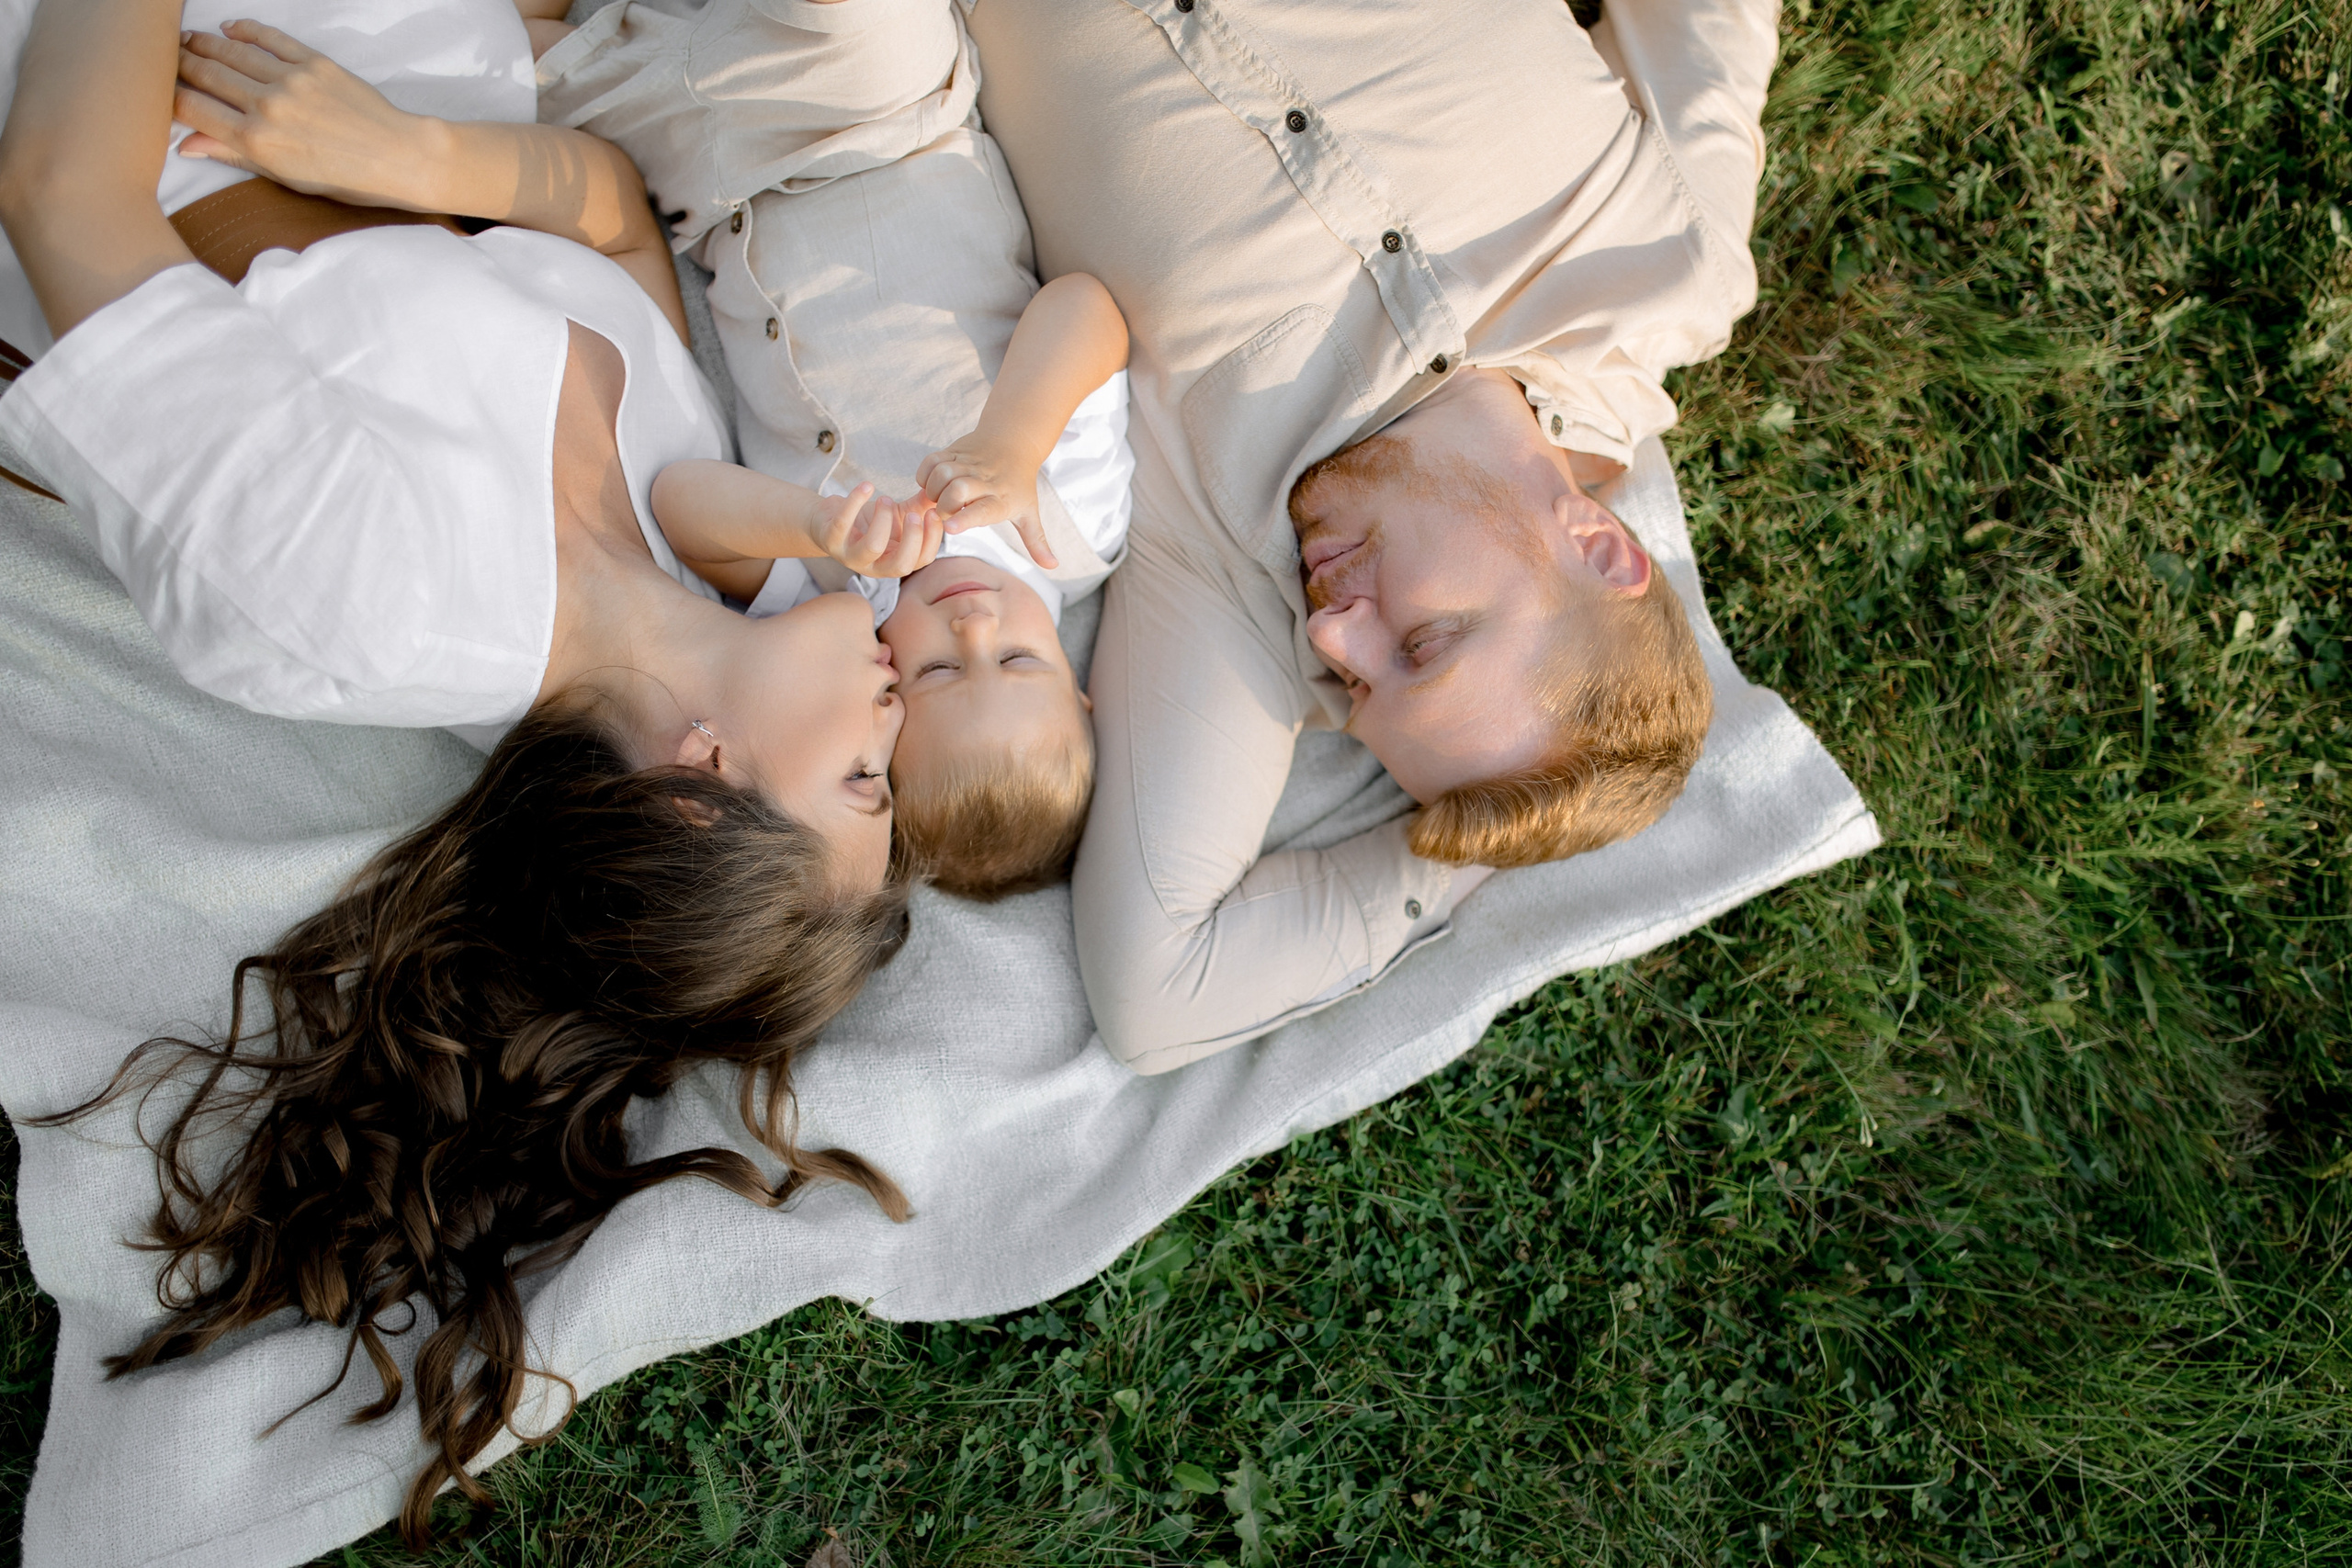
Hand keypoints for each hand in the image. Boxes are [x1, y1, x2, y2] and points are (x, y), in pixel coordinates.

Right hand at [173, 21, 433, 210]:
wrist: (400, 159)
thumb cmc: (346, 179)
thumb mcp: (284, 178)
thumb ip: (233, 155)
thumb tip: (186, 144)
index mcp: (256, 142)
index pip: (192, 110)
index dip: (169, 97)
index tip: (158, 91)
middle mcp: (267, 106)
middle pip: (206, 75)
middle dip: (180, 65)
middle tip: (165, 59)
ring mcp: (291, 80)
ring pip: (231, 53)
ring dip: (203, 43)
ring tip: (187, 41)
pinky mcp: (313, 62)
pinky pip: (269, 38)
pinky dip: (245, 30)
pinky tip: (229, 28)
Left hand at [811, 484, 943, 578]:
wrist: (828, 518)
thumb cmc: (868, 520)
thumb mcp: (898, 515)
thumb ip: (921, 507)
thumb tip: (947, 493)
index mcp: (894, 561)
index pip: (921, 560)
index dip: (931, 540)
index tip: (935, 513)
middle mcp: (873, 565)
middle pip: (900, 566)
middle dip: (912, 539)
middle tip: (913, 514)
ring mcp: (850, 556)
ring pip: (872, 547)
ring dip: (883, 520)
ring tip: (885, 498)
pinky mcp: (830, 540)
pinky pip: (842, 524)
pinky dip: (855, 502)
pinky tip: (866, 486)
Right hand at [915, 435, 1058, 569]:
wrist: (1015, 442)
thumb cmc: (1019, 485)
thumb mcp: (1029, 513)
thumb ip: (1036, 541)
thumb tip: (1053, 566)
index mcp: (1002, 499)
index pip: (984, 510)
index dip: (966, 519)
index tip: (950, 528)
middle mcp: (985, 480)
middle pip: (959, 489)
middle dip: (945, 505)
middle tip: (947, 513)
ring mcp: (969, 463)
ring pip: (944, 473)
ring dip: (933, 489)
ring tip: (938, 498)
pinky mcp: (955, 451)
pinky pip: (933, 460)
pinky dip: (925, 473)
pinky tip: (931, 483)